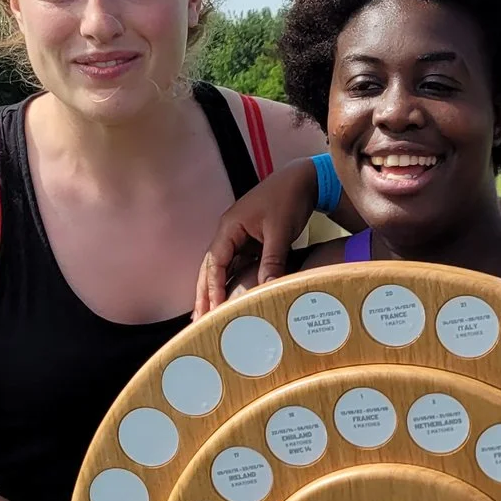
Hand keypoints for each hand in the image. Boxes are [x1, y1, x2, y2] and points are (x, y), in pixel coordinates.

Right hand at [196, 161, 320, 316]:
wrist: (302, 180)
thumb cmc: (288, 198)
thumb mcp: (280, 231)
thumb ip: (272, 260)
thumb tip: (268, 288)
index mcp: (229, 227)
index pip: (214, 262)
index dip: (212, 287)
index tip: (212, 309)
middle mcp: (229, 232)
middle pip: (210, 267)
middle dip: (203, 293)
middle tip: (198, 319)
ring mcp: (238, 237)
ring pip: (221, 268)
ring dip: (213, 289)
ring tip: (206, 314)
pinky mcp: (249, 242)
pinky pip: (235, 265)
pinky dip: (230, 282)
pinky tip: (229, 298)